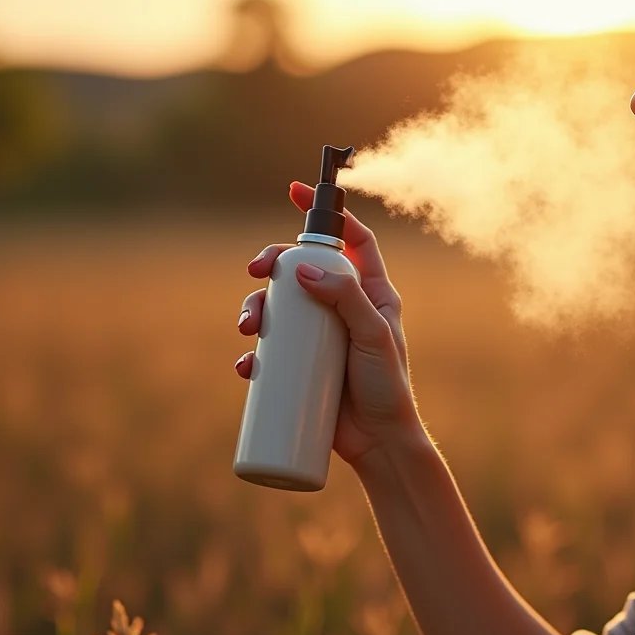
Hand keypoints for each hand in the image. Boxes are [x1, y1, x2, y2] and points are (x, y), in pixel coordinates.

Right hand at [235, 181, 422, 465]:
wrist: (379, 444)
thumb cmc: (387, 388)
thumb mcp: (373, 336)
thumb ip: (346, 299)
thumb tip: (301, 269)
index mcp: (371, 292)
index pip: (351, 239)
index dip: (328, 211)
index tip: (294, 191)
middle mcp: (344, 309)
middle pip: (302, 268)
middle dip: (273, 263)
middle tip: (256, 272)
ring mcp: (321, 338)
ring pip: (279, 308)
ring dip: (255, 308)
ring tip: (248, 328)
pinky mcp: (302, 367)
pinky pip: (270, 352)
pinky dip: (253, 354)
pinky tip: (246, 365)